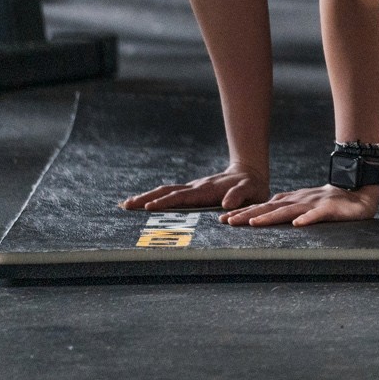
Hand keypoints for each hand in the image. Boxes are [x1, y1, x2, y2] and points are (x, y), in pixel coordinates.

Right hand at [123, 168, 269, 212]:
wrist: (250, 173)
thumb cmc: (252, 186)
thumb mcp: (252, 190)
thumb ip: (241, 195)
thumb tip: (227, 204)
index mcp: (206, 190)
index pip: (182, 197)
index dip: (166, 202)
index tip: (148, 207)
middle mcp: (195, 187)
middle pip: (167, 191)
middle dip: (146, 198)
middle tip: (126, 206)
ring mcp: (192, 188)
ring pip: (165, 191)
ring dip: (146, 197)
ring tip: (125, 205)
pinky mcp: (191, 191)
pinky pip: (170, 194)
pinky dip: (153, 197)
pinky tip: (142, 204)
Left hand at [219, 184, 378, 227]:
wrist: (358, 190)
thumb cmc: (330, 200)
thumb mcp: (304, 202)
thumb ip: (287, 205)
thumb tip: (265, 209)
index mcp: (292, 200)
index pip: (264, 206)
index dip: (244, 212)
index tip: (224, 220)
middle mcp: (299, 200)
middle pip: (270, 207)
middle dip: (248, 215)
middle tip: (228, 222)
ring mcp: (313, 204)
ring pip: (288, 211)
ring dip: (270, 217)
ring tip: (253, 223)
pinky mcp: (330, 209)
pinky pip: (318, 214)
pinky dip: (308, 218)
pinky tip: (299, 224)